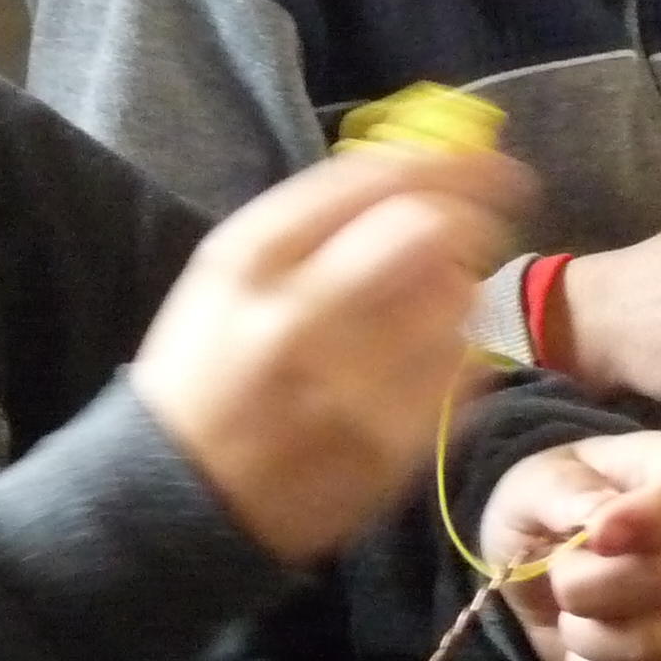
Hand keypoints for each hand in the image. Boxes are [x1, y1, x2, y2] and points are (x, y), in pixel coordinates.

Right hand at [134, 145, 529, 566]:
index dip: (448, 165)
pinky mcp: (387, 447)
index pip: (375, 182)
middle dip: (470, 219)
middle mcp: (301, 317)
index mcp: (253, 260)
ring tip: (425, 309)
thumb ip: (316, 220)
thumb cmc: (209, 367)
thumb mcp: (229, 273)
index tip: (485, 166)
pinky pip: (461, 375)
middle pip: (429, 232)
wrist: (175, 494)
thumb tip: (423, 173)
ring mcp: (349, 388)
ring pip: (455, 303)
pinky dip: (457, 358)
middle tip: (477, 229)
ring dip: (457, 293)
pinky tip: (419, 364)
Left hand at [476, 433, 660, 660]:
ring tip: (574, 612)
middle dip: (586, 587)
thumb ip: (562, 493)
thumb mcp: (534, 484)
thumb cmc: (551, 509)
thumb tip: (602, 520)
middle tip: (559, 574)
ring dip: (586, 635)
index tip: (596, 535)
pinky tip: (591, 647)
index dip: (652, 514)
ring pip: (653, 643)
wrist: (551, 568)